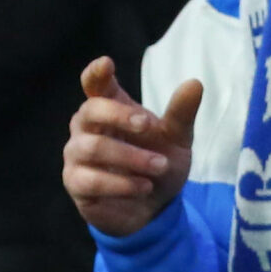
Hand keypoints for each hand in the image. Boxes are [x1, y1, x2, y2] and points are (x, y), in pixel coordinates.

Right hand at [62, 57, 201, 238]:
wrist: (153, 208)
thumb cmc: (158, 164)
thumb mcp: (177, 139)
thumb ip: (181, 114)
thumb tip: (195, 83)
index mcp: (109, 109)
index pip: (94, 85)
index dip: (96, 74)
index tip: (106, 63)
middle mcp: (87, 128)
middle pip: (89, 111)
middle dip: (119, 116)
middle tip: (148, 125)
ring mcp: (77, 156)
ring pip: (92, 148)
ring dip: (130, 157)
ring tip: (159, 166)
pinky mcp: (76, 184)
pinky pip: (90, 180)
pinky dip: (121, 184)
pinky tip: (144, 186)